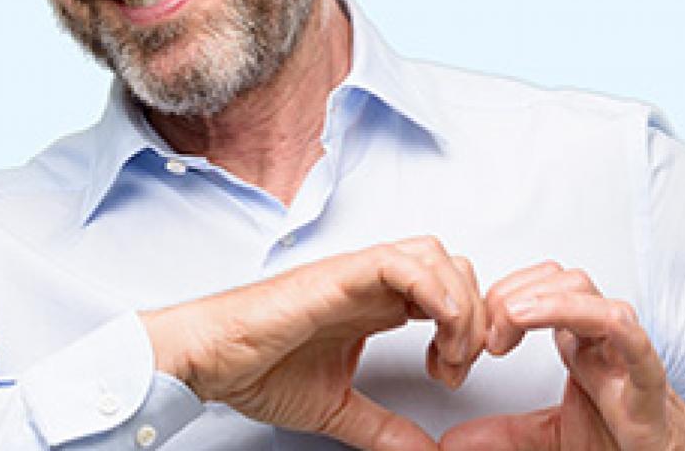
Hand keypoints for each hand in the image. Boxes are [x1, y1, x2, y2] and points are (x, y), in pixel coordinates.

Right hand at [141, 236, 486, 450]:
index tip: (454, 372)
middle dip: (472, 315)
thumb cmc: (257, 368)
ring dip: (458, 303)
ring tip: (447, 353)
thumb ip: (383, 427)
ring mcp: (358, 274)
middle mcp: (372, 283)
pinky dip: (433, 289)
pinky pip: (403, 263)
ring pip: (435, 257)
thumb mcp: (337, 406)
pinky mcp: (341, 274)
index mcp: (375, 304)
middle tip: (458, 365)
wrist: (211, 358)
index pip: (445, 291)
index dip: (466, 326)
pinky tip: (437, 326)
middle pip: (451, 268)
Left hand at [441, 262, 684, 450]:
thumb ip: (504, 432)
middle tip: (491, 333)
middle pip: (565, 281)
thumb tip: (454, 441)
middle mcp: (604, 339)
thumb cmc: (621, 439)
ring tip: (511, 321)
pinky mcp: (648, 383)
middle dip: (520, 292)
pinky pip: (632, 339)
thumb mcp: (548, 435)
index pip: (541, 287)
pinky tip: (564, 328)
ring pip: (594, 298)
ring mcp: (628, 356)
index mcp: (580, 341)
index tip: (478, 330)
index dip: (505, 294)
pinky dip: (600, 323)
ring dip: (548, 302)